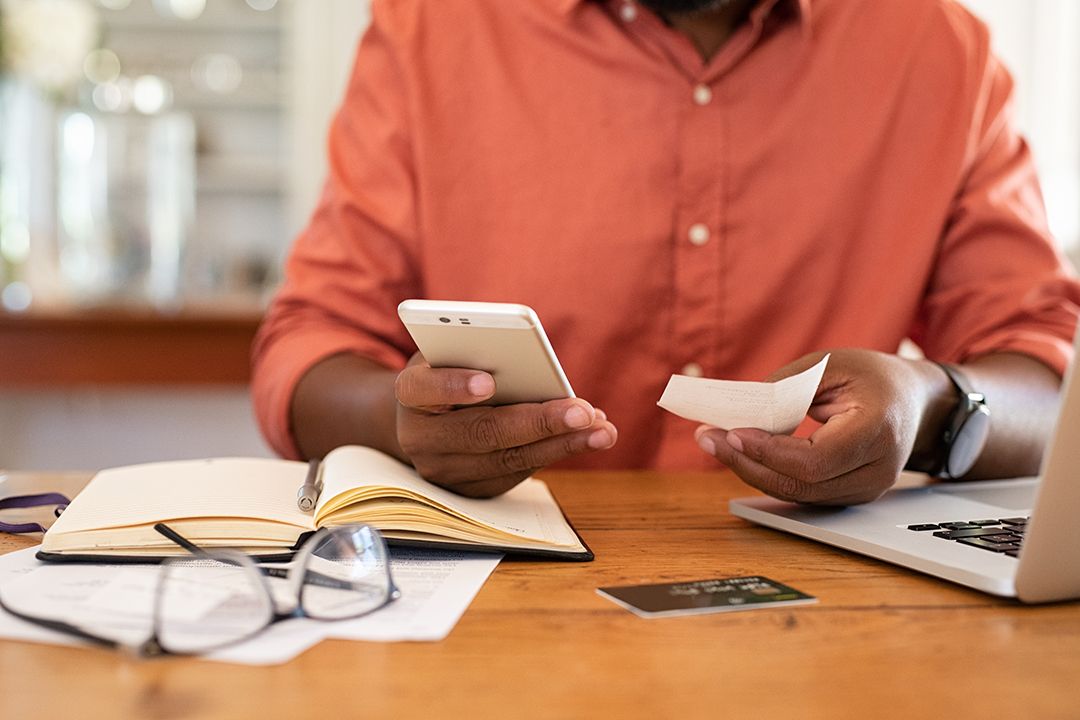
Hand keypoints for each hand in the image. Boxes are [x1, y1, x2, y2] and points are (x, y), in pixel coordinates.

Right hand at [394, 354, 617, 496]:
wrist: (424, 420)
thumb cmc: (448, 372)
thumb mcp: (453, 352)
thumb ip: (478, 353)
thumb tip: (535, 367)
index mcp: (410, 393)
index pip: (422, 389)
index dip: (453, 386)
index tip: (488, 383)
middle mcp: (420, 438)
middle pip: (480, 433)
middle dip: (537, 422)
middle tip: (581, 412)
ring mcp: (443, 471)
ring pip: (507, 459)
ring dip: (561, 444)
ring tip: (601, 429)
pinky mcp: (470, 491)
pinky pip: (517, 473)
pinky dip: (556, 453)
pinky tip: (589, 437)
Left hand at [695, 349, 934, 504]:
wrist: (913, 400)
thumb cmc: (872, 377)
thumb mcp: (829, 365)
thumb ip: (785, 388)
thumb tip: (740, 413)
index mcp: (878, 431)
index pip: (816, 460)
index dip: (770, 451)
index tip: (733, 432)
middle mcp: (876, 470)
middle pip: (800, 484)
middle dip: (746, 462)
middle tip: (707, 438)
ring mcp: (866, 489)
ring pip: (796, 494)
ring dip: (750, 469)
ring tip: (714, 442)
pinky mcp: (850, 494)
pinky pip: (801, 491)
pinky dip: (767, 473)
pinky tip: (739, 452)